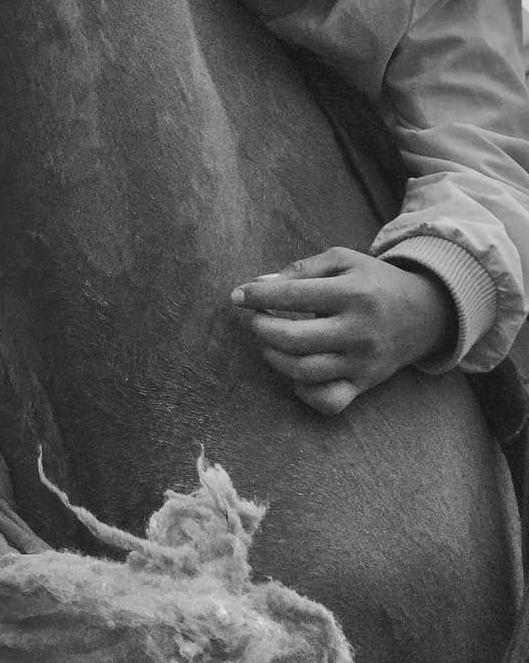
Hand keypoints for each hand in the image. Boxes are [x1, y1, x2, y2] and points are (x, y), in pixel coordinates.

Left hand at [230, 246, 457, 414]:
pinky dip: (304, 392)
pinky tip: (296, 372)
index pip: (293, 295)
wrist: (425, 313)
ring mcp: (363, 362)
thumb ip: (301, 269)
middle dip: (263, 328)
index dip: (257, 296)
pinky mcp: (365, 384)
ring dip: (274, 357)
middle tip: (257, 320)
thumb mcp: (343, 261)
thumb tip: (258, 283)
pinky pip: (328, 401)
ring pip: (304, 371)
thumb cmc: (373, 282)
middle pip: (294, 338)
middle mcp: (359, 330)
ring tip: (270, 342)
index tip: (237, 295)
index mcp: (353, 293)